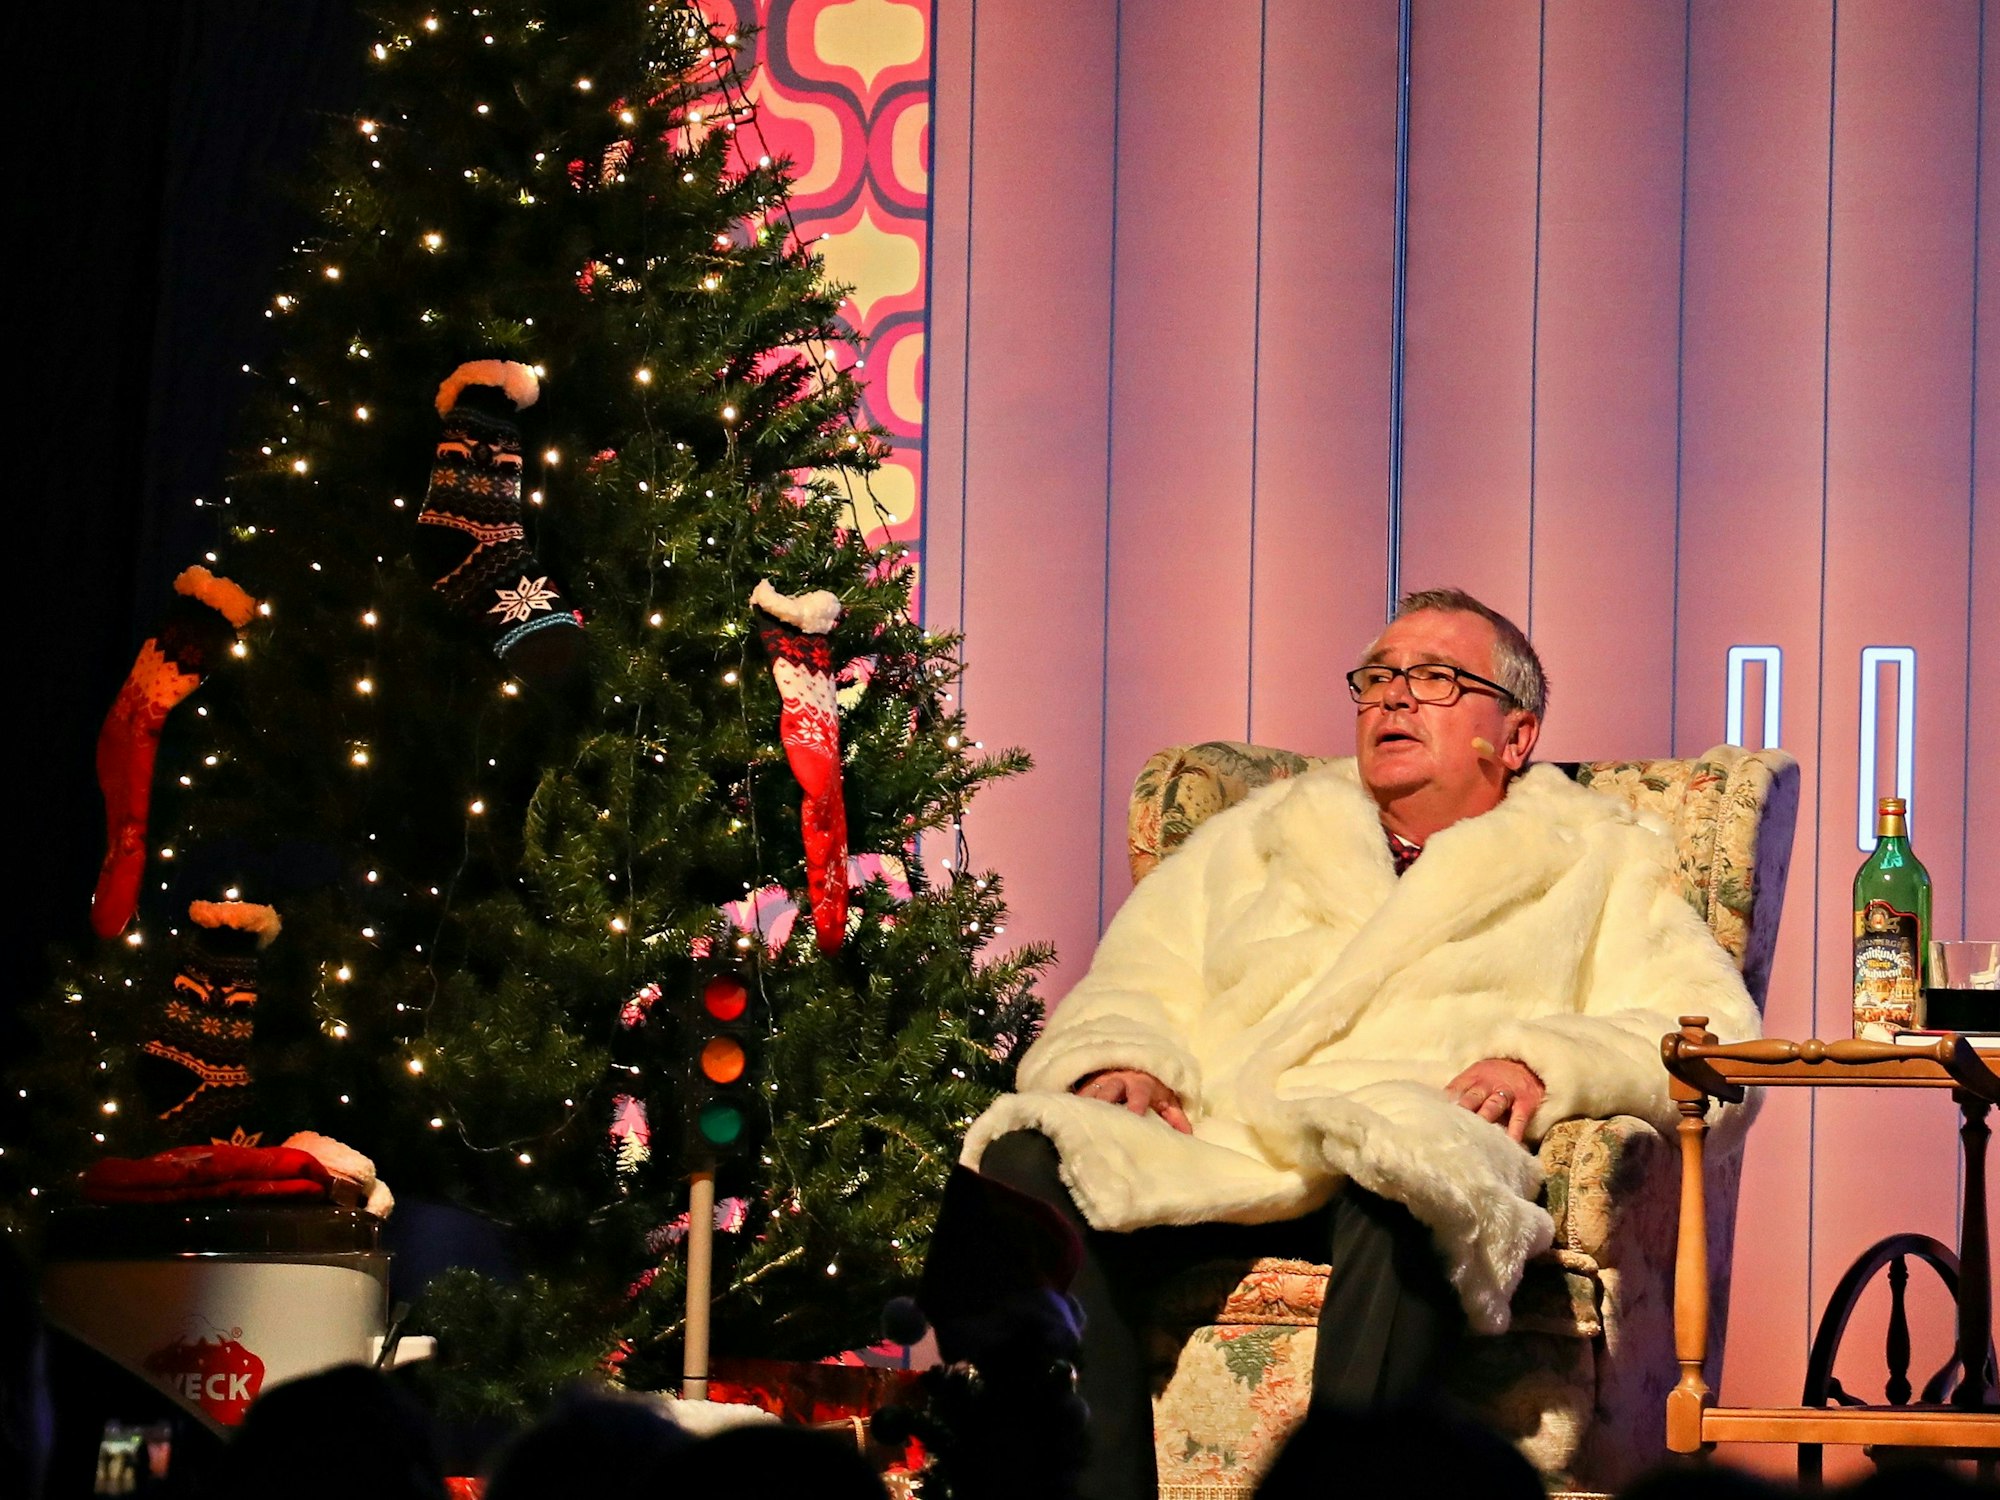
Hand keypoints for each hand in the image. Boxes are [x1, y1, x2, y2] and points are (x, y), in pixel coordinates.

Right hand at [1072, 1069, 1192, 1133]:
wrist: (1133, 1062)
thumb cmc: (1151, 1085)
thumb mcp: (1166, 1098)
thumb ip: (1176, 1116)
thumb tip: (1187, 1137)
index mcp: (1141, 1083)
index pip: (1139, 1093)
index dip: (1136, 1104)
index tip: (1134, 1115)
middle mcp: (1119, 1079)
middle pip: (1109, 1089)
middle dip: (1103, 1102)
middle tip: (1097, 1120)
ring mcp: (1100, 1080)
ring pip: (1090, 1091)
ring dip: (1085, 1104)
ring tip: (1076, 1119)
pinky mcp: (1086, 1082)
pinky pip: (1077, 1092)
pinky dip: (1072, 1103)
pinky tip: (1065, 1113)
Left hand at [1444, 1058, 1544, 1142]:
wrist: (1530, 1064)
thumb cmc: (1496, 1074)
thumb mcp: (1476, 1075)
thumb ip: (1460, 1090)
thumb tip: (1438, 1110)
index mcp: (1472, 1077)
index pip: (1454, 1090)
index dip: (1444, 1105)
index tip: (1434, 1121)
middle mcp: (1488, 1085)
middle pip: (1471, 1098)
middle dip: (1461, 1112)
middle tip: (1450, 1129)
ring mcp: (1507, 1093)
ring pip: (1492, 1106)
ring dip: (1483, 1120)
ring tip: (1474, 1136)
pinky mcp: (1525, 1103)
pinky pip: (1518, 1119)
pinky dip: (1514, 1132)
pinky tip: (1508, 1144)